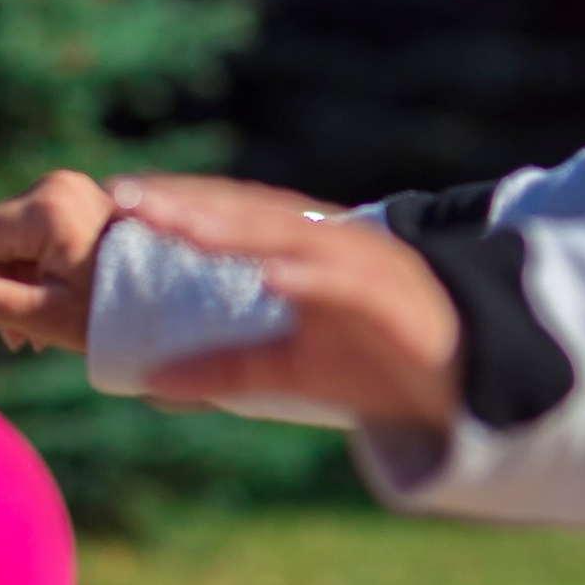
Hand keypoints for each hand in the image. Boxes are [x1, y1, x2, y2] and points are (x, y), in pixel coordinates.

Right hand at [0, 172, 114, 350]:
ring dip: (7, 284)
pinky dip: (31, 273)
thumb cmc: (121, 315)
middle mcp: (55, 187)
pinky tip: (43, 314)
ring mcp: (72, 191)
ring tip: (25, 339)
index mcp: (46, 208)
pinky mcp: (84, 202)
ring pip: (12, 240)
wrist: (190, 304)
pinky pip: (38, 237)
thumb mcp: (48, 317)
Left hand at [107, 176, 460, 433]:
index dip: (177, 204)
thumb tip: (146, 384)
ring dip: (235, 228)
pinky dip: (311, 277)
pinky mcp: (394, 298)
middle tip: (126, 197)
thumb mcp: (286, 371)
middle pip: (249, 214)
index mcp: (301, 250)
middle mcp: (328, 244)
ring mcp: (362, 265)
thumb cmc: (376, 364)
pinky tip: (272, 276)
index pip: (229, 215)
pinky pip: (347, 283)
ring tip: (181, 225)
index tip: (118, 200)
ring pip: (291, 237)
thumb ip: (222, 370)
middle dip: (188, 204)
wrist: (466, 387)